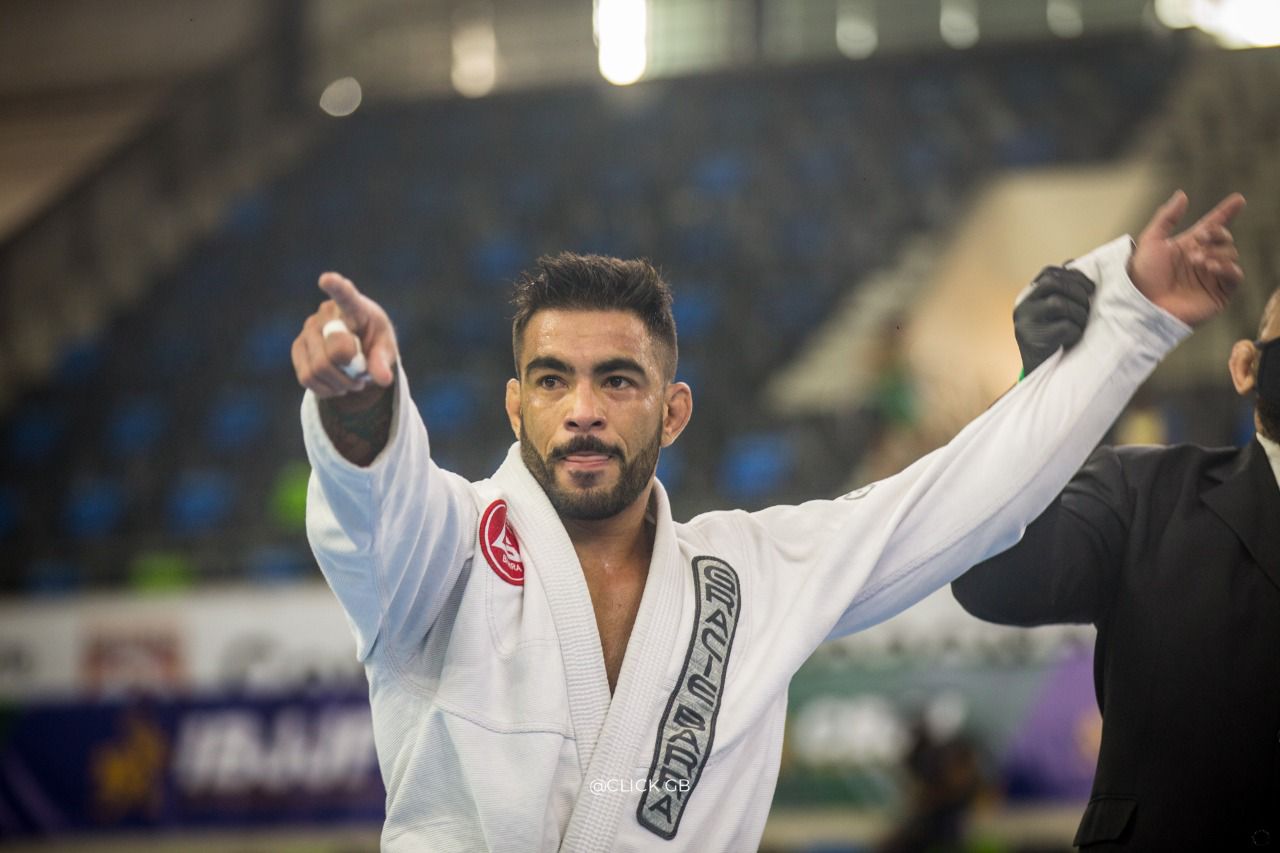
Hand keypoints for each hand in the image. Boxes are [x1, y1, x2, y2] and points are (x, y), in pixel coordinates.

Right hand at [292, 272, 398, 398]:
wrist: (356, 351)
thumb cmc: (374, 343)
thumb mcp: (386, 350)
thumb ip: (384, 362)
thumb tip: (383, 378)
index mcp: (354, 307)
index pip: (345, 296)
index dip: (336, 288)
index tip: (326, 279)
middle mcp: (326, 314)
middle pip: (336, 351)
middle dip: (353, 372)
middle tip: (362, 374)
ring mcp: (308, 330)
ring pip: (319, 369)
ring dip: (340, 383)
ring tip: (351, 380)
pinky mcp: (297, 348)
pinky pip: (307, 378)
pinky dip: (325, 389)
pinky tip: (335, 384)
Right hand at [1014, 266, 1094, 375]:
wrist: (1040, 372)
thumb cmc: (1052, 338)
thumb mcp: (1052, 312)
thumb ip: (1059, 290)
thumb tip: (1072, 263)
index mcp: (1027, 297)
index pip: (1048, 273)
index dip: (1073, 276)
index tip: (1090, 288)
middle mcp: (1023, 307)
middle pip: (1053, 283)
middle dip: (1077, 290)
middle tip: (1089, 303)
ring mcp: (1026, 323)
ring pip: (1059, 303)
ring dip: (1079, 312)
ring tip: (1081, 323)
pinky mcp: (1035, 340)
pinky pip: (1065, 327)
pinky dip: (1076, 331)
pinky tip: (1073, 339)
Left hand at [1128, 190, 1245, 326]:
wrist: (1142, 305)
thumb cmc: (1141, 277)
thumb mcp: (1150, 242)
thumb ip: (1166, 217)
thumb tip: (1182, 195)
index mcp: (1187, 246)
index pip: (1212, 226)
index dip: (1225, 212)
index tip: (1238, 199)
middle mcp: (1202, 260)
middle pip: (1224, 238)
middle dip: (1216, 234)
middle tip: (1200, 239)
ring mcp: (1211, 277)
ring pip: (1231, 254)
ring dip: (1216, 252)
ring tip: (1196, 260)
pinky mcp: (1218, 294)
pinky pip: (1234, 276)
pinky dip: (1227, 268)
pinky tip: (1211, 267)